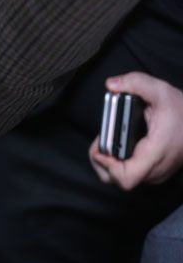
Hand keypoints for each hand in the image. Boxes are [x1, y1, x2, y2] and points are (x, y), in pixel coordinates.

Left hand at [88, 72, 182, 190]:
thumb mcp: (160, 90)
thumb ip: (135, 82)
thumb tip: (111, 84)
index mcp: (155, 154)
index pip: (125, 178)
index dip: (106, 164)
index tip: (103, 144)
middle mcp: (155, 169)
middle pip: (116, 180)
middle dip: (101, 160)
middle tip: (101, 140)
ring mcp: (156, 173)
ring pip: (121, 179)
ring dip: (108, 162)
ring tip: (108, 142)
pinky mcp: (155, 172)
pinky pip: (130, 174)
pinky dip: (118, 162)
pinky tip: (118, 145)